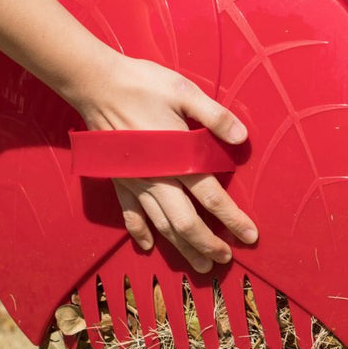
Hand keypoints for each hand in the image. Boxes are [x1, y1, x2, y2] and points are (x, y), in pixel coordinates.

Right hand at [74, 53, 257, 273]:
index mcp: (177, 158)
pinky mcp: (118, 179)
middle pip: (186, 222)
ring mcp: (135, 182)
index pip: (211, 197)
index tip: (250, 237)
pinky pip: (129, 214)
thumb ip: (215, 116)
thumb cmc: (144, 84)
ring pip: (161, 225)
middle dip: (207, 245)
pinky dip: (139, 232)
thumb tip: (242, 137)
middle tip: (224, 260)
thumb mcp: (185, 91)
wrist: (96, 84)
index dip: (233, 219)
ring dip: (181, 247)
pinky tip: (146, 246)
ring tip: (198, 264)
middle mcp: (157, 178)